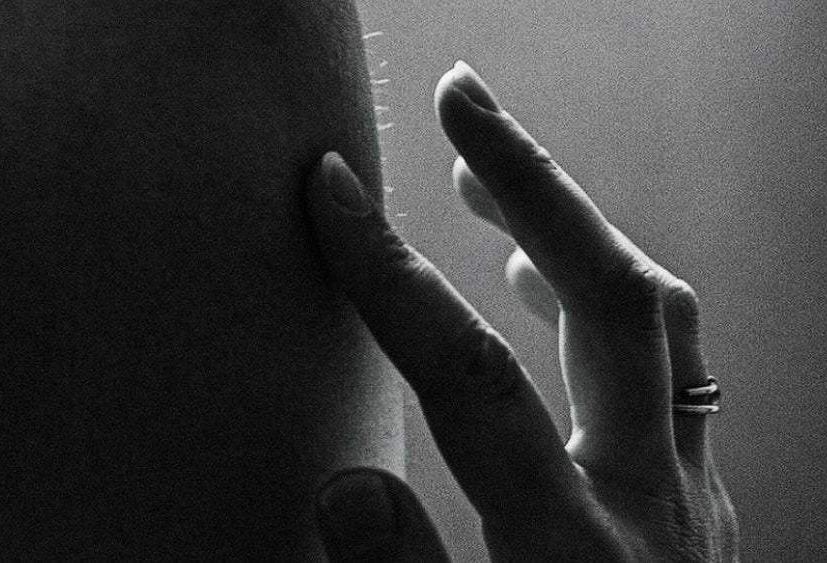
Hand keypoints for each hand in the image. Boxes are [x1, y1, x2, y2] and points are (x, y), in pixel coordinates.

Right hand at [305, 61, 738, 561]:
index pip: (469, 377)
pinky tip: (550, 284)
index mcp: (572, 551)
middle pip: (609, 297)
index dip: (389, 277)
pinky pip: (665, 363)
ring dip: (571, 226)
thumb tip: (342, 484)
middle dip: (530, 182)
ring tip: (490, 183)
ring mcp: (686, 494)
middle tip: (464, 102)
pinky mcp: (694, 500)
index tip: (331, 194)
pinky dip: (603, 298)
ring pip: (657, 316)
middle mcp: (649, 502)